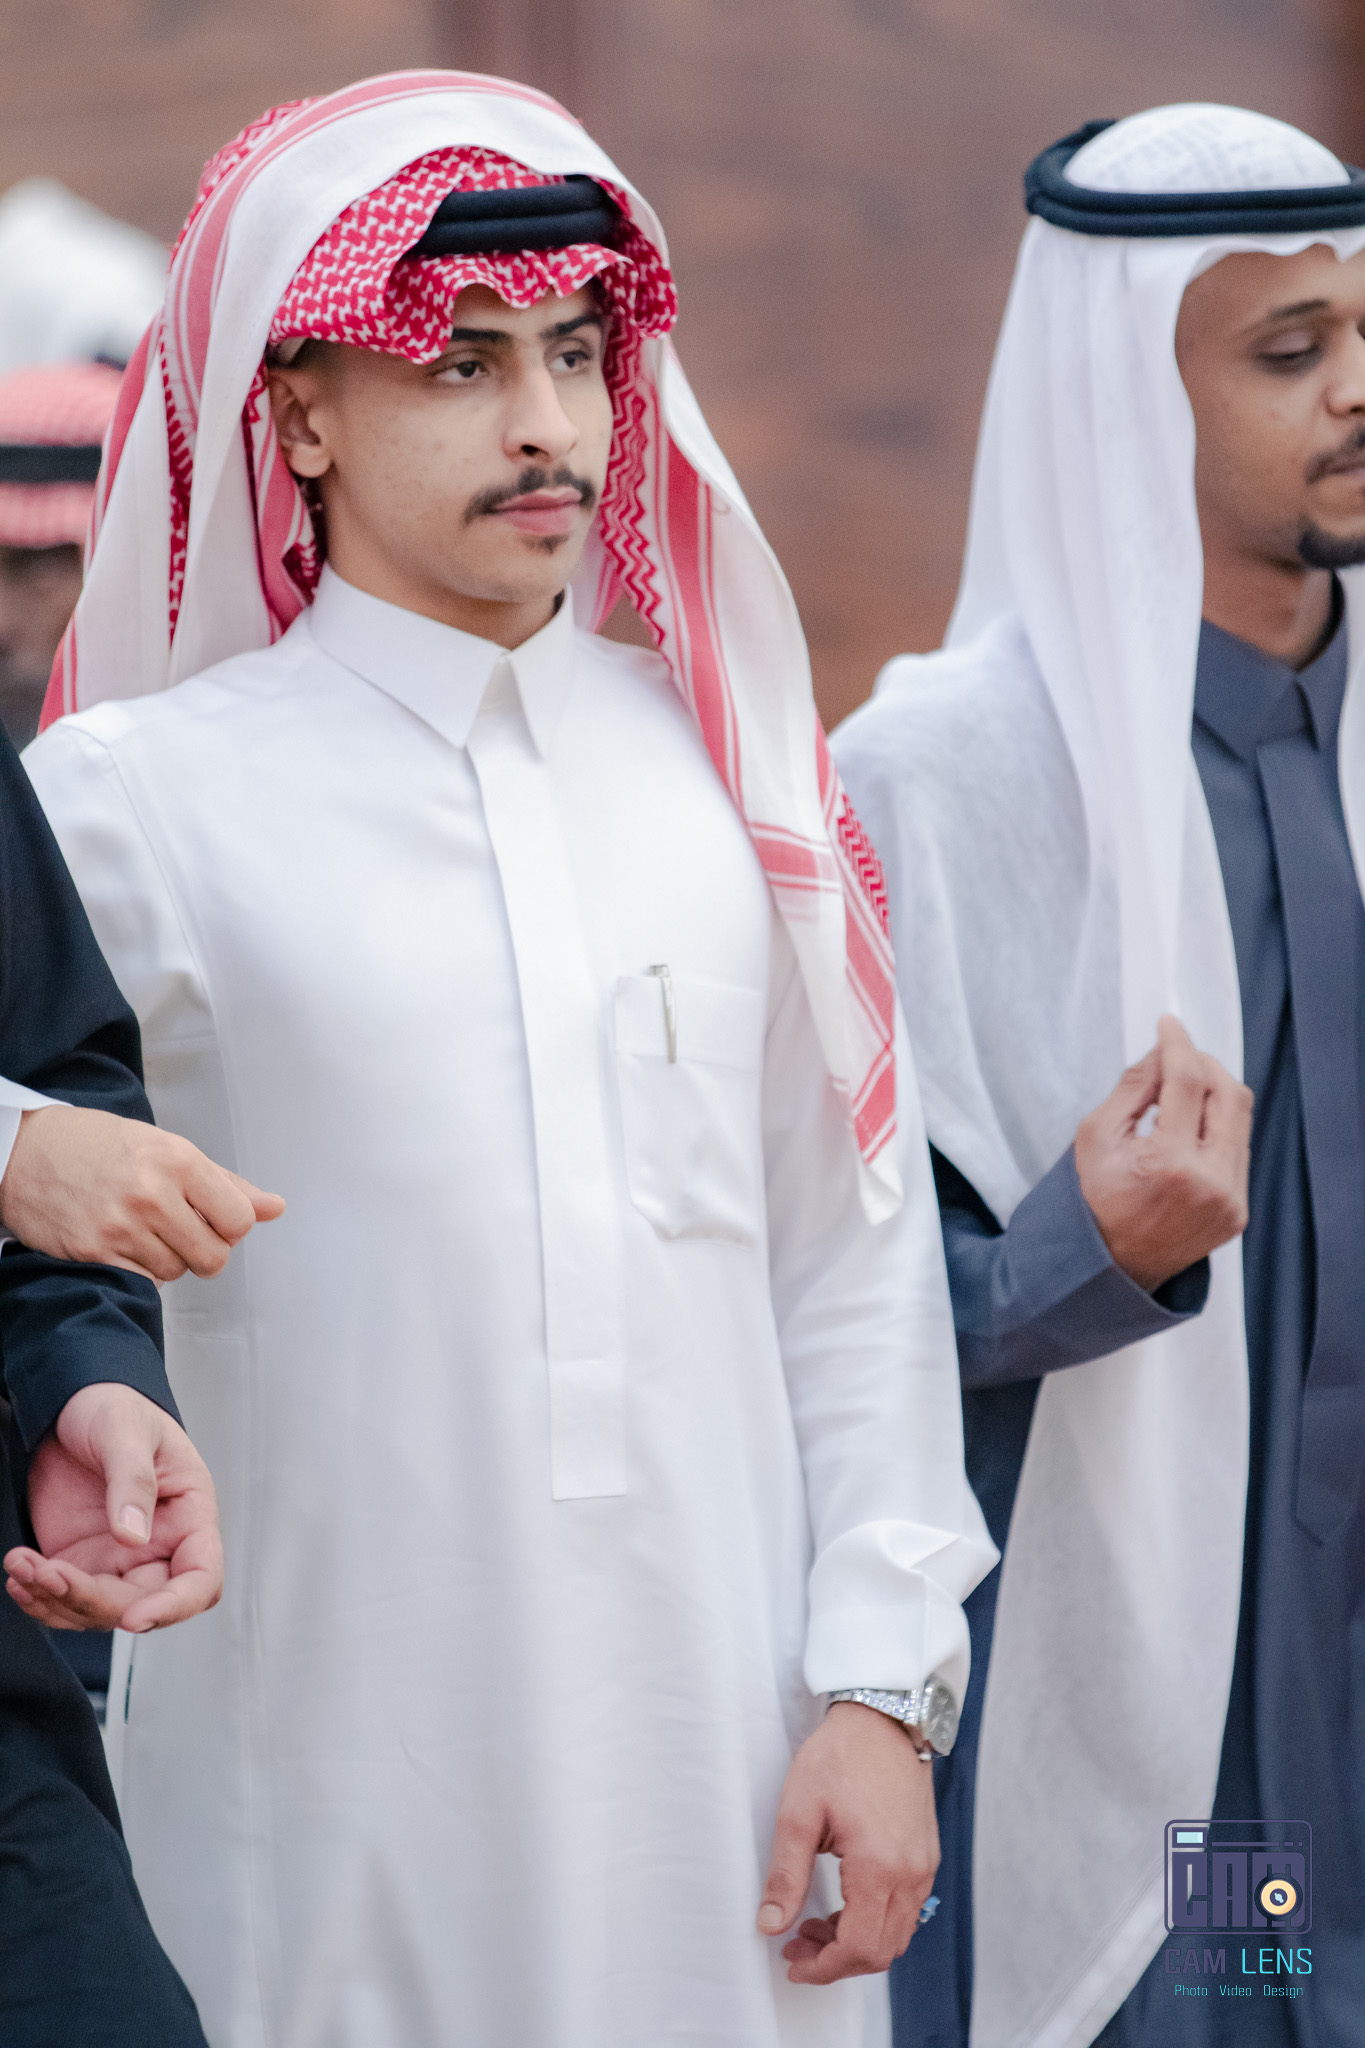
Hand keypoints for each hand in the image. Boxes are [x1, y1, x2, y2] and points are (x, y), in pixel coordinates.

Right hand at [0, 1105, 284, 1281]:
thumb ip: (224, 1183)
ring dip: (169, 1258)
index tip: (213, 1217)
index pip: (239, 1220)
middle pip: (214, 1256)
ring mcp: (121, 1226)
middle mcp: (151, 1193)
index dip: (231, 1225)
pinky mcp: (95, 1252)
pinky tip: (125, 1243)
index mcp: (177, 1160)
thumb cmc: (95, 1145)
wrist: (22, 1151)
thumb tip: (273, 1207)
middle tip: (181, 1228)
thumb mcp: (166, 1148)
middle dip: (204, 1248)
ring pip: (178, 1272)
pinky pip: (143, 1282)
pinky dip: (140, 1271)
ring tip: (145, 1229)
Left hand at [4, 1381, 222, 1632]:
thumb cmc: (115, 1408)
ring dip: (56, 1599)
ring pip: (98, 1610)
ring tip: (23, 1564)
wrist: (71, 1405)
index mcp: (190, 1515)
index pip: (201, 1578)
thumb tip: (133, 1536)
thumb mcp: (126, 1432)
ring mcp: (119, 1559)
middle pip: (142, 1603)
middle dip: (93, 1600)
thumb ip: (133, 1481)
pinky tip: (20, 1573)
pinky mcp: (82, 1562)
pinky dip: (39, 1597)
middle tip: (51, 1574)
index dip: (174, 1606)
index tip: (135, 1619)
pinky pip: (65, 1600)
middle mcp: (159, 1546)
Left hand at [756, 1701, 937, 1984]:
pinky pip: (906, 1910)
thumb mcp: (799, 1812)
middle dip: (837, 1960)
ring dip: (857, 1942)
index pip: (857, 1948)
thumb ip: (785, 1875)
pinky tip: (843, 1903)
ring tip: (814, 1923)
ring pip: (896, 1934)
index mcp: (879, 1868)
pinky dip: (875, 1921)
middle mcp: (911, 1874)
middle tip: (797, 1944)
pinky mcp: (926, 1855)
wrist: (882, 1717)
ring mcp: (924, 1865)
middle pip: (881, 1952)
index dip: (823, 1968)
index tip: (793, 1962)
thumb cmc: (839, 1756)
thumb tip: (770, 1925)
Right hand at [1074, 1014, 1250, 1291]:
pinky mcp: (1239, 1210)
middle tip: (1176, 1057)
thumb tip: (1163, 1052)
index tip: (1169, 1024)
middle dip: (1204, 1065)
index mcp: (1170, 1164)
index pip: (1187, 1083)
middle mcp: (1211, 1183)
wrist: (1109, 1267)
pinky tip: (1186, 1130)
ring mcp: (1230, 1200)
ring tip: (1177, 1095)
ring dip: (1212, 1094)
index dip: (1178, 1045)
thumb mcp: (1095, 1137)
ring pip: (1240, 1119)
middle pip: (1229, 1094)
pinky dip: (1216, 1127)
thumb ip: (1133, 1088)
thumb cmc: (1094, 1202)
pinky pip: (1238, 1149)